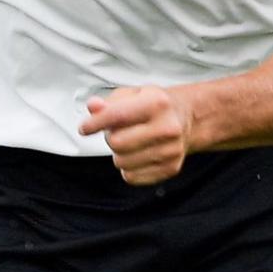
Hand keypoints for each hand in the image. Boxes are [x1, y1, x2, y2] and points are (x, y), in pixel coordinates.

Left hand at [78, 84, 192, 184]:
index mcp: (157, 103)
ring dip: (119, 154)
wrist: (187, 119)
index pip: (117, 115)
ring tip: (131, 142)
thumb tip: (93, 107)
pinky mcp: (170, 168)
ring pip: (122, 162)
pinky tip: (138, 155)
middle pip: (117, 142)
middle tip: (118, 131)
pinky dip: (128, 168)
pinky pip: (132, 177)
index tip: (84, 128)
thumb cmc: (156, 106)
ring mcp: (171, 150)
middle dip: (110, 138)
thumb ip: (110, 102)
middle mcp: (167, 127)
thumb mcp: (133, 94)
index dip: (95, 123)